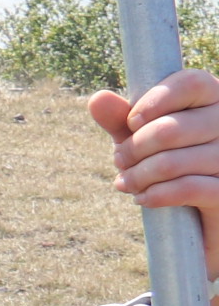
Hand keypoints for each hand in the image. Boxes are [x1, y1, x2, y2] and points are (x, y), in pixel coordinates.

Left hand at [91, 67, 218, 278]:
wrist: (195, 222)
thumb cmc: (169, 168)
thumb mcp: (142, 140)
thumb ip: (122, 120)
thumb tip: (98, 98)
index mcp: (214, 102)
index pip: (192, 83)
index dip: (155, 100)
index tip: (132, 123)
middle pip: (171, 128)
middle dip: (134, 149)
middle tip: (121, 161)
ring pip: (172, 162)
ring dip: (138, 176)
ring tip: (128, 182)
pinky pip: (187, 189)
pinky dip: (156, 194)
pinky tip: (143, 198)